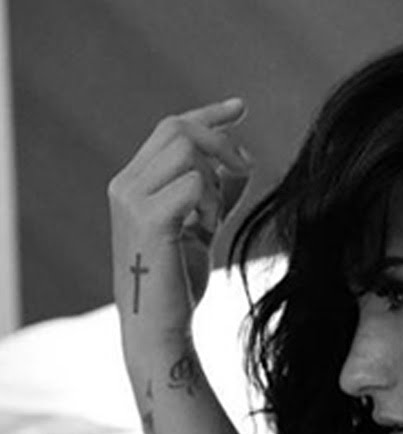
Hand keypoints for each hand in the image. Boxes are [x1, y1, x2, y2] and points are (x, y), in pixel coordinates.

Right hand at [108, 98, 252, 349]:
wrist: (159, 326)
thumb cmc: (178, 282)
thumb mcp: (202, 228)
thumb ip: (218, 194)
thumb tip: (241, 161)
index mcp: (134, 182)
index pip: (170, 129)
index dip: (208, 115)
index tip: (241, 107)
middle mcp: (125, 184)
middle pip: (178, 129)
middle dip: (221, 142)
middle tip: (246, 169)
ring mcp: (132, 200)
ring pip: (187, 150)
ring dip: (215, 178)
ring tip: (213, 216)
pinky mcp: (149, 220)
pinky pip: (195, 183)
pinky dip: (212, 201)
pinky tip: (206, 228)